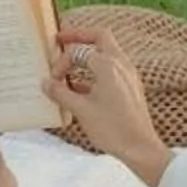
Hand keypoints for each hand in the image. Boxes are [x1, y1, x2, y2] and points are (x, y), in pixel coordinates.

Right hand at [45, 22, 168, 186]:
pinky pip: (111, 68)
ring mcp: (128, 74)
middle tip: (60, 40)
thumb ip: (61, 93)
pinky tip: (81, 87)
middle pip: (99, 37)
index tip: (53, 80)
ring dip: (87, 55)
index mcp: (109, 66)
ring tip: (69, 67)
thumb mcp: (81, 110)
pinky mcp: (131, 86)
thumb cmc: (112, 129)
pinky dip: (96, 70)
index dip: (62, 63)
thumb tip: (45, 82)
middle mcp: (121, 64)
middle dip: (79, 37)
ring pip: (106, 52)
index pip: (79, 52)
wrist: (140, 148)